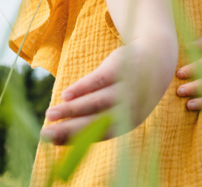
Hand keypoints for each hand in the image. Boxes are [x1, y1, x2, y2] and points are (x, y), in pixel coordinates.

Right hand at [40, 36, 175, 144]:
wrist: (156, 59)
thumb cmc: (130, 89)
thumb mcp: (119, 106)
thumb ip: (96, 119)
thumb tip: (63, 134)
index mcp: (128, 122)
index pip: (99, 134)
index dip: (76, 140)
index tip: (52, 143)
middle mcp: (128, 108)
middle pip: (95, 122)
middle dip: (69, 129)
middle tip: (45, 134)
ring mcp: (125, 88)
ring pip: (95, 102)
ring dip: (71, 110)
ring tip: (49, 115)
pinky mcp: (120, 69)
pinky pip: (98, 80)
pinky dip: (81, 88)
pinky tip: (65, 95)